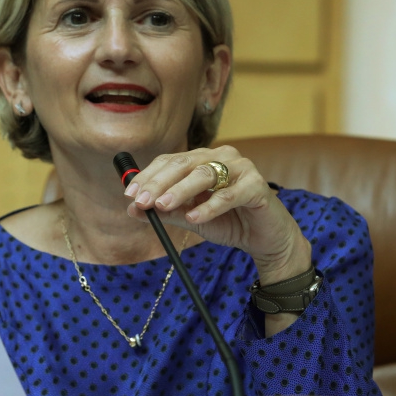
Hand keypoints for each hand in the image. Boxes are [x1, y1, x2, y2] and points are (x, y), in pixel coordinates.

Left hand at [125, 146, 311, 283]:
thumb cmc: (229, 222)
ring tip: (163, 206)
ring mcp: (241, 168)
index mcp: (204, 159)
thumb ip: (166, 212)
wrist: (265, 239)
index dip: (149, 176)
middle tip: (141, 201)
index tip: (130, 194)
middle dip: (159, 183)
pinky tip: (195, 217)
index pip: (171, 160)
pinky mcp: (257, 185)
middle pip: (184, 163)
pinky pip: (229, 195)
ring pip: (205, 174)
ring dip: (180, 191)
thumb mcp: (192, 218)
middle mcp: (222, 156)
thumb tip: (133, 209)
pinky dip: (210, 206)